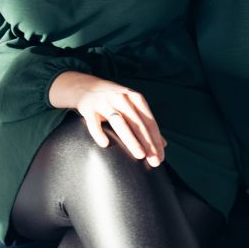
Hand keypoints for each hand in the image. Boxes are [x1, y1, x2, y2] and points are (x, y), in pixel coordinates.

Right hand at [48, 71, 166, 166]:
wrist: (85, 86)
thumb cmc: (114, 99)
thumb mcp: (132, 104)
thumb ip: (146, 122)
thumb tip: (163, 144)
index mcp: (135, 98)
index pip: (149, 122)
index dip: (156, 140)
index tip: (160, 157)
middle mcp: (121, 99)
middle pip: (137, 123)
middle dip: (148, 143)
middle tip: (154, 161)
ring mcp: (105, 103)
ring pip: (120, 123)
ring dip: (131, 139)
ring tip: (140, 155)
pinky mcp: (89, 108)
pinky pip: (93, 122)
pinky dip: (99, 133)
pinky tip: (105, 144)